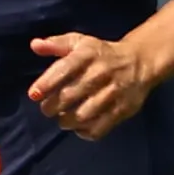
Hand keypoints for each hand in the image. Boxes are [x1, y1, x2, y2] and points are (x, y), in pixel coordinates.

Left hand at [27, 32, 153, 141]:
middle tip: (47, 109)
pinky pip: (99, 128)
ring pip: (83, 115)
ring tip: (62, 118)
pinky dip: (84, 132)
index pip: (63, 69)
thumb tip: (34, 45)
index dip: (46, 83)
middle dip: (52, 106)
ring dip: (66, 121)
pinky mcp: (123, 109)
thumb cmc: (101, 53)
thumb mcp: (80, 42)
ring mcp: (113, 93)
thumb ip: (56, 44)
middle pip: (70, 96)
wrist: (139, 62)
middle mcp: (100, 73)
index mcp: (87, 54)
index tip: (34, 94)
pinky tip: (78, 126)